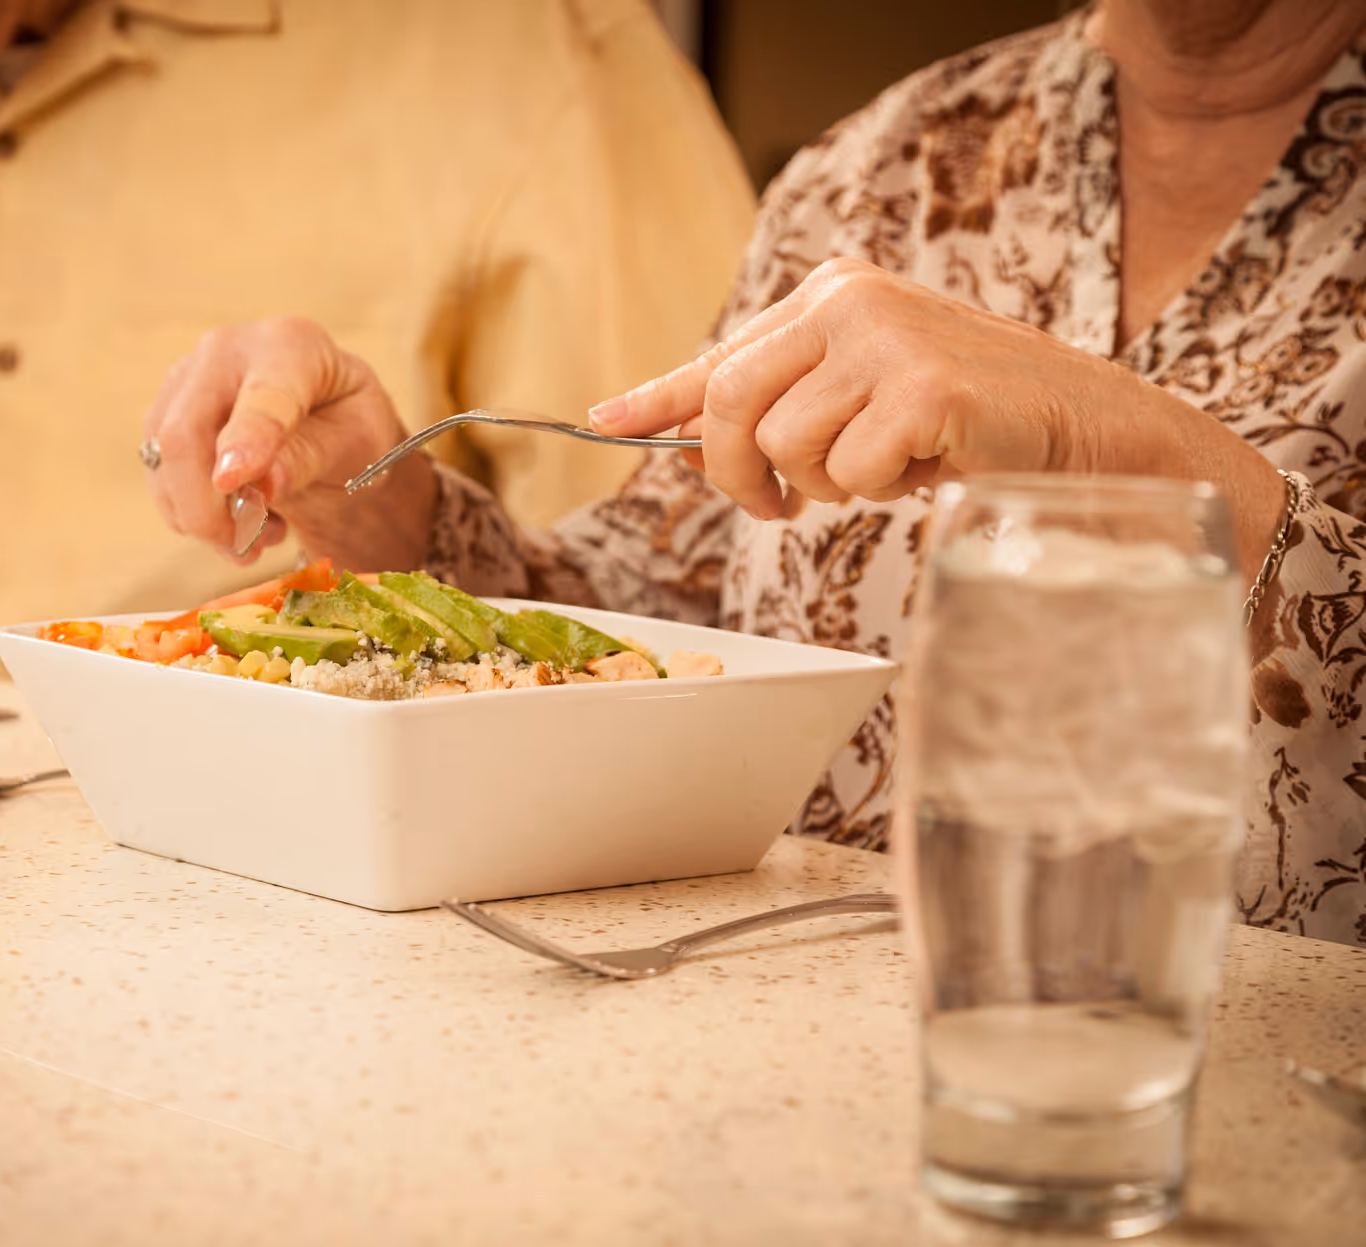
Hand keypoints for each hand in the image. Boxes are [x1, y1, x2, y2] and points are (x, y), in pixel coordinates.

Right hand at [141, 318, 436, 568]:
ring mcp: (186, 379)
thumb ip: (310, 457)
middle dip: (206, 510)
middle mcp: (227, 350)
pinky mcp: (164, 412)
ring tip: (260, 536)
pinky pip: (159, 474)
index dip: (246, 440)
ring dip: (202, 519)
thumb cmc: (348, 426)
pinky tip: (237, 522)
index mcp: (290, 346)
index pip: (262, 396)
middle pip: (185, 433)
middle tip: (248, 552)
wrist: (329, 419)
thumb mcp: (354, 445)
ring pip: (162, 461)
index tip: (234, 483)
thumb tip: (260, 483)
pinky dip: (191, 514)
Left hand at [587, 257, 1170, 516]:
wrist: (1084, 428)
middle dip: (736, 475)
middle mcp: (848, 300)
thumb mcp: (862, 396)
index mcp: (829, 293)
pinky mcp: (921, 387)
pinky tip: (926, 466)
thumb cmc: (969, 418)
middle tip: (773, 509)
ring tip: (887, 467)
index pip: (722, 355)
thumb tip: (673, 436)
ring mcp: (885, 338)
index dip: (657, 397)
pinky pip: (845, 473)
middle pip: (731, 404)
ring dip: (827, 485)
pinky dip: (878, 493)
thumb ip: (780, 404)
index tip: (606, 421)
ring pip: (785, 447)